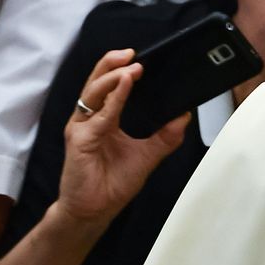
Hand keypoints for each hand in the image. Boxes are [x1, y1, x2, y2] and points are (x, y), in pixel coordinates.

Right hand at [58, 49, 188, 223]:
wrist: (95, 211)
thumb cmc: (113, 184)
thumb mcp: (148, 155)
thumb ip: (166, 135)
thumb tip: (185, 115)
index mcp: (103, 119)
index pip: (109, 87)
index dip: (121, 70)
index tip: (142, 58)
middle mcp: (90, 120)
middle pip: (97, 82)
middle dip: (112, 63)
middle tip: (132, 53)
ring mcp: (82, 128)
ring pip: (94, 92)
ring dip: (113, 76)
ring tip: (132, 66)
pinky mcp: (79, 140)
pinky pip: (99, 115)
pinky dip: (113, 99)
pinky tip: (125, 86)